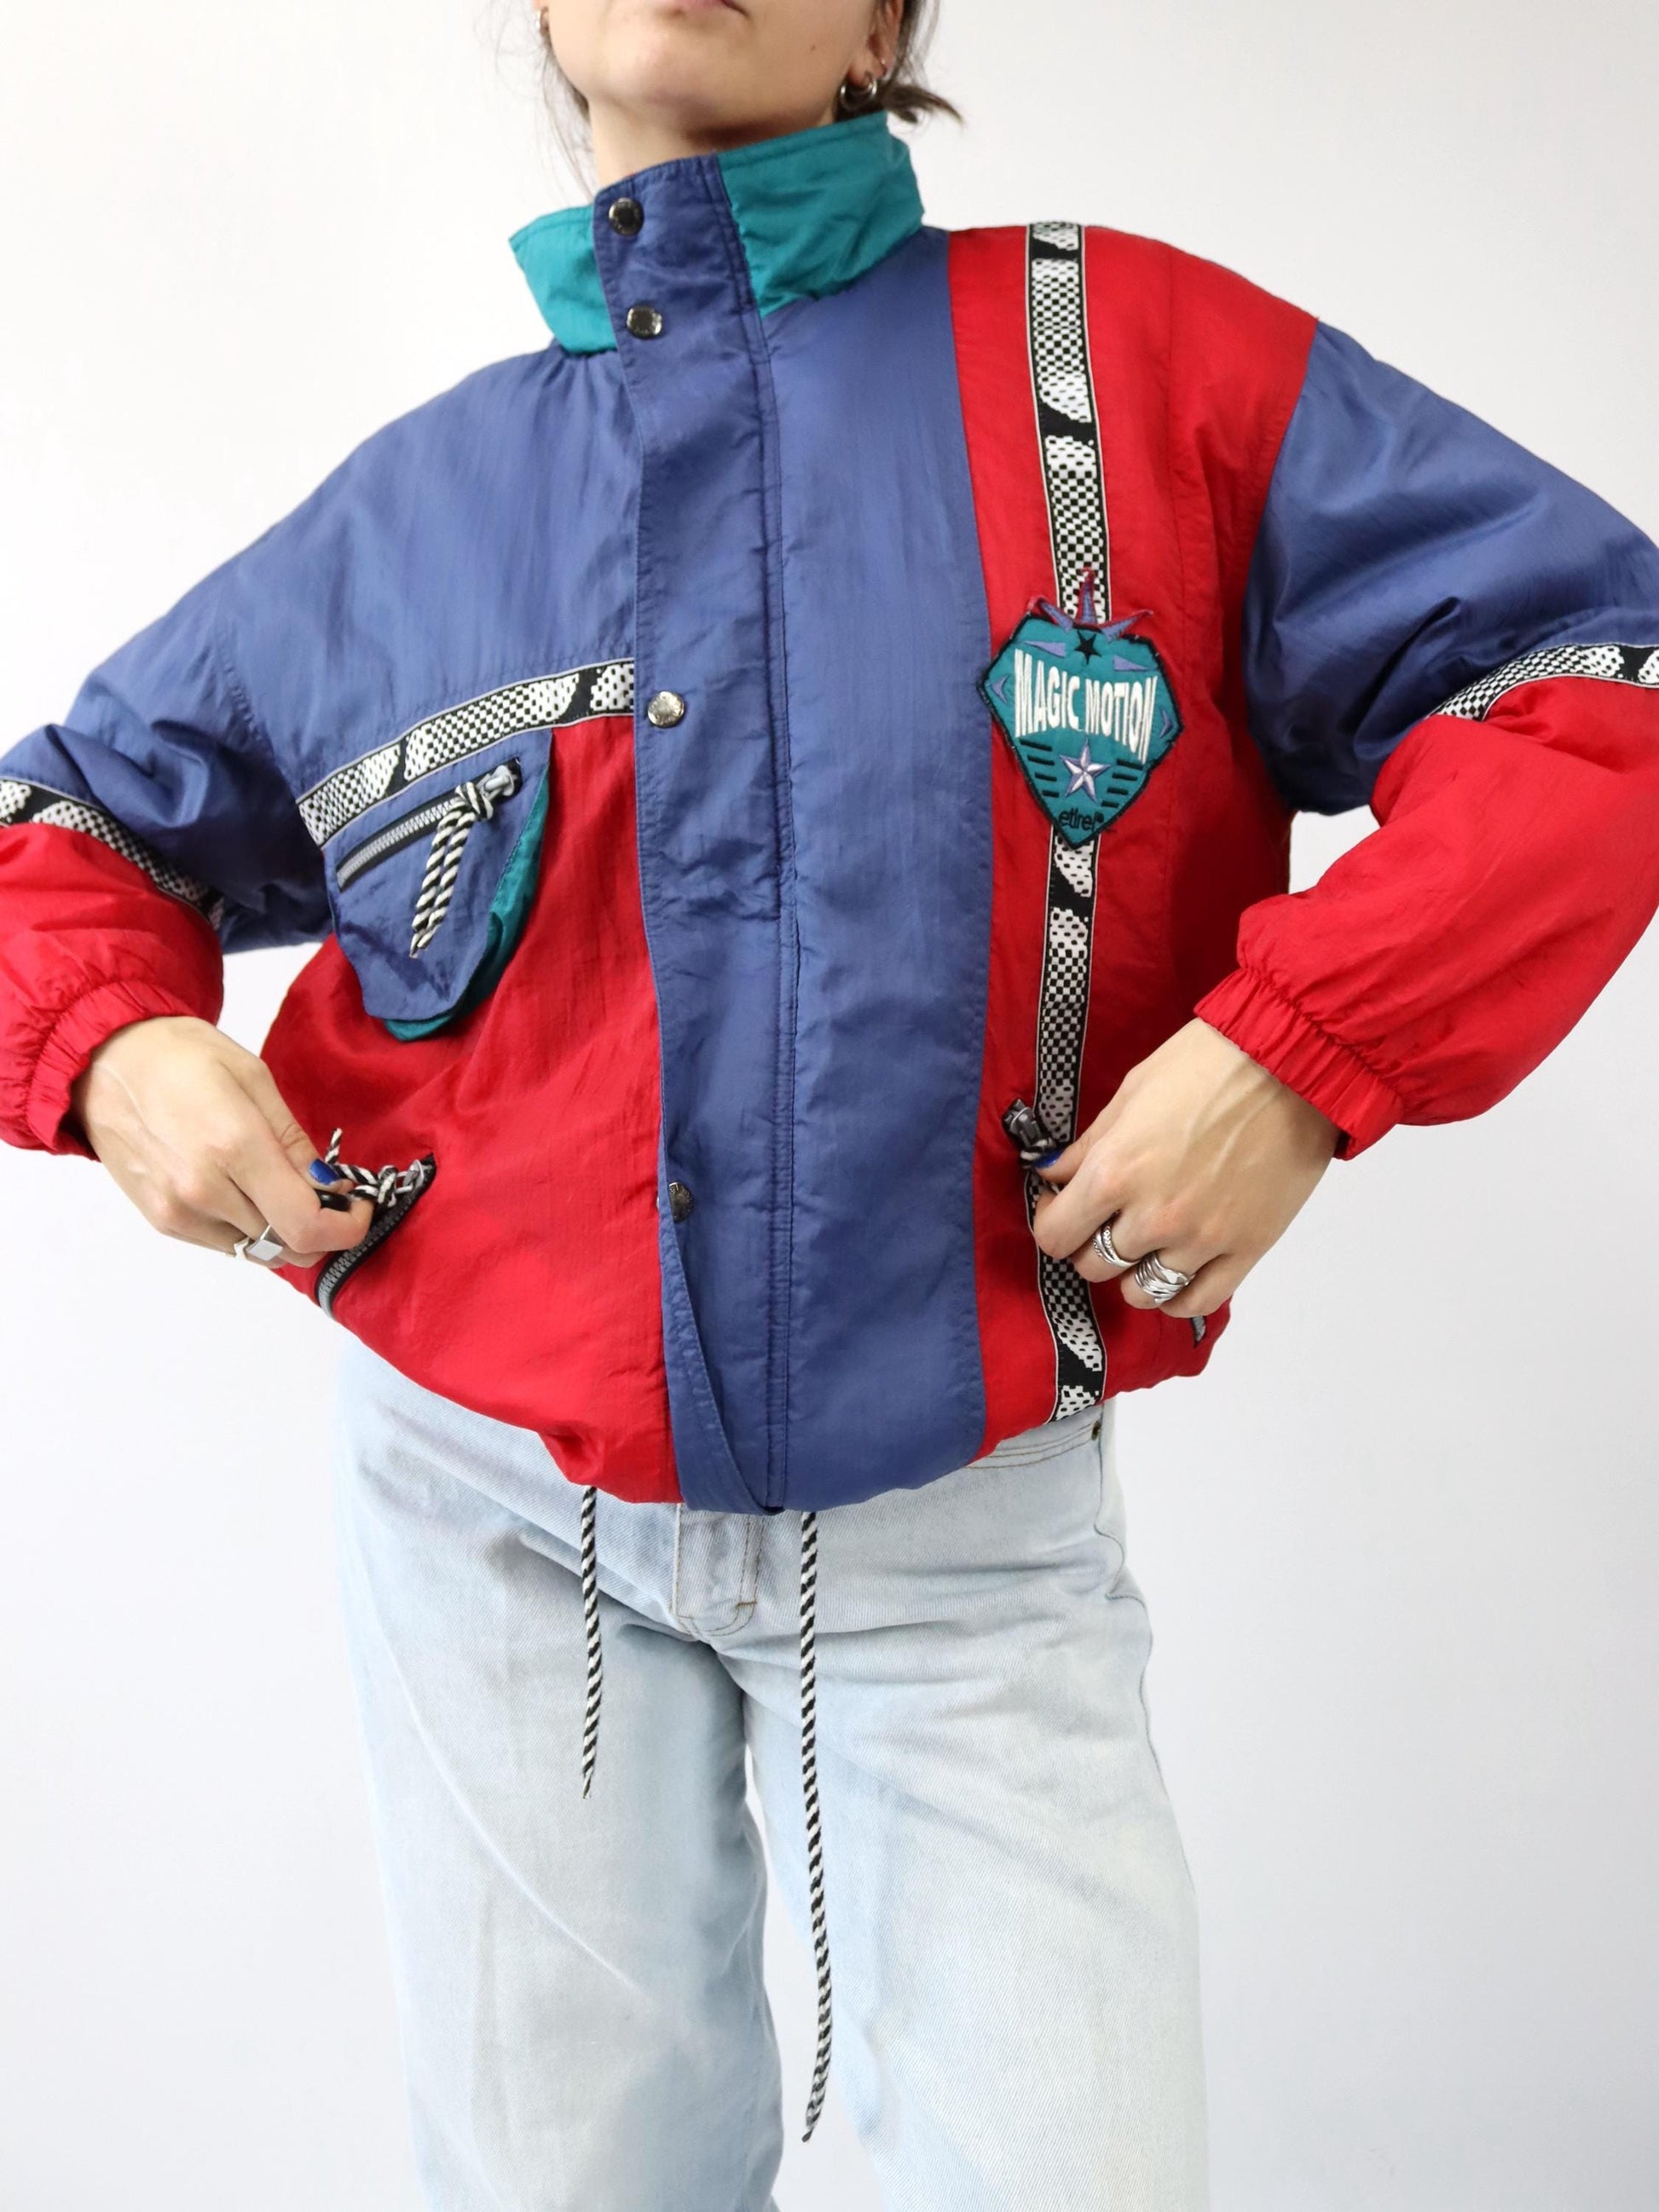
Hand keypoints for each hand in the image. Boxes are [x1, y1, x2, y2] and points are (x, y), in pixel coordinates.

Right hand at [70, 1015, 371, 1265]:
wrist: (105, 1062)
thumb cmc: (181, 1057)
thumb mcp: (254, 1080)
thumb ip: (296, 1142)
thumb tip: (332, 1186)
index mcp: (234, 1147)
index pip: (306, 1224)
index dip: (347, 1227)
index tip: (357, 1205)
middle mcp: (203, 1190)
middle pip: (287, 1245)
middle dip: (322, 1227)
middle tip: (330, 1195)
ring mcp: (178, 1212)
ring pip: (258, 1251)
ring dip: (285, 1231)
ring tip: (283, 1189)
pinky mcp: (161, 1221)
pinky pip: (225, 1244)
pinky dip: (250, 1229)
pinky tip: (247, 1192)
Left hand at [1031, 1018, 1339, 1319]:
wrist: (1292, 1065)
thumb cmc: (1209, 1064)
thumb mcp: (1131, 1092)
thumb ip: (1087, 1145)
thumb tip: (1052, 1176)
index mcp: (1114, 1172)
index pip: (1055, 1236)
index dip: (1052, 1223)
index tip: (1061, 1209)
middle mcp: (1153, 1216)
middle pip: (1093, 1266)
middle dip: (1090, 1244)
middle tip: (1105, 1221)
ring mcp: (1201, 1240)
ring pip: (1140, 1291)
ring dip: (1131, 1272)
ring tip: (1142, 1247)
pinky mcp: (1246, 1250)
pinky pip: (1196, 1303)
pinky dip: (1176, 1298)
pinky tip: (1173, 1274)